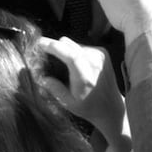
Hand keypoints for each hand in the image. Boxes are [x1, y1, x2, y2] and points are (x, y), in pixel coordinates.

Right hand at [37, 36, 129, 151]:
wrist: (111, 106)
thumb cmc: (89, 108)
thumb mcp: (69, 103)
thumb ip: (55, 89)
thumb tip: (42, 78)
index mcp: (85, 76)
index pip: (69, 55)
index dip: (53, 46)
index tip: (39, 43)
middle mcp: (94, 62)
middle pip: (68, 45)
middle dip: (54, 46)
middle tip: (43, 51)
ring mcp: (99, 55)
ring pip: (73, 44)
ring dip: (65, 50)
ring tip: (64, 65)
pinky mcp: (102, 52)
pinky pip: (81, 46)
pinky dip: (75, 52)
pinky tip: (76, 65)